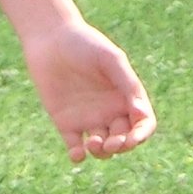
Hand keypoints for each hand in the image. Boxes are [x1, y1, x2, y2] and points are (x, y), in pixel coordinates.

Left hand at [22, 22, 154, 163]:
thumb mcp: (111, 59)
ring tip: (92, 143)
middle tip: (110, 143)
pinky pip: (75, 146)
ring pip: (102, 148)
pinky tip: (77, 153)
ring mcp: (88, 118)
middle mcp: (110, 111)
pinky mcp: (66, 123)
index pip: (143, 123)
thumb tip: (140, 113)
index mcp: (126, 96)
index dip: (141, 135)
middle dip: (121, 146)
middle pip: (124, 139)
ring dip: (101, 152)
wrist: (50, 37)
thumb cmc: (85, 43)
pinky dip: (78, 156)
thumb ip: (127, 84)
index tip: (132, 138)